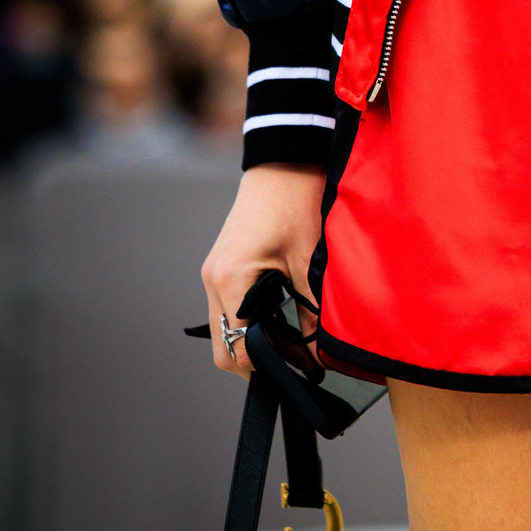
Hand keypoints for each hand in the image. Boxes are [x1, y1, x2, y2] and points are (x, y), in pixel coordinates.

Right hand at [201, 163, 326, 374]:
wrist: (284, 158)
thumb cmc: (297, 200)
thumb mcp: (308, 259)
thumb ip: (310, 309)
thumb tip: (318, 352)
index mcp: (230, 280)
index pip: (236, 350)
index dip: (268, 367)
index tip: (299, 372)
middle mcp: (213, 279)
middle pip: (223, 347)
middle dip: (254, 362)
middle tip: (292, 364)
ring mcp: (213, 271)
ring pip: (223, 328)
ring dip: (250, 340)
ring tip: (288, 342)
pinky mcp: (220, 263)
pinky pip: (227, 306)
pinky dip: (247, 319)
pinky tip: (277, 316)